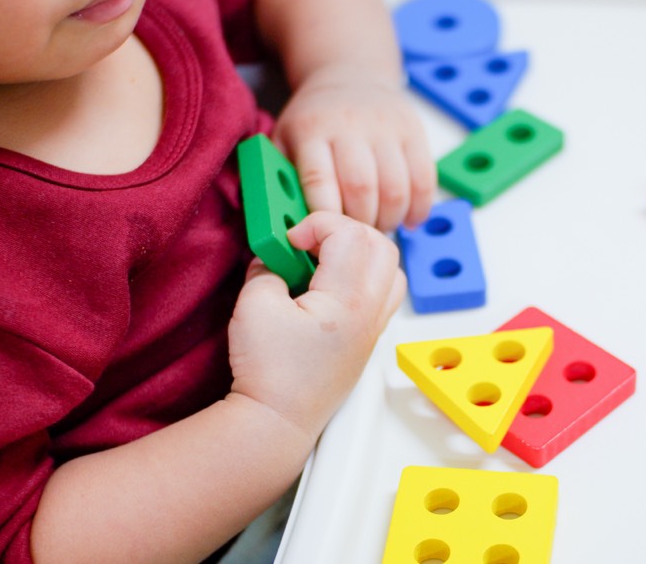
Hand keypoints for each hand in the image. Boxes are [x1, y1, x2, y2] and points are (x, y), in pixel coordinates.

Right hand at [226, 211, 405, 435]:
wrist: (278, 421)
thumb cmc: (269, 372)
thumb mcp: (254, 306)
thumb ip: (266, 269)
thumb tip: (273, 255)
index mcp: (347, 300)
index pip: (350, 234)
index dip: (317, 224)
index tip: (291, 239)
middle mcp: (370, 312)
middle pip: (381, 244)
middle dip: (344, 230)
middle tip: (311, 241)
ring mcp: (373, 327)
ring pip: (391, 269)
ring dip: (361, 252)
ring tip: (325, 260)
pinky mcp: (367, 340)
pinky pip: (384, 293)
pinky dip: (365, 277)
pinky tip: (332, 285)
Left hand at [271, 68, 434, 230]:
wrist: (350, 76)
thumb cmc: (313, 122)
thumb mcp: (284, 138)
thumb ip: (280, 176)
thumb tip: (279, 223)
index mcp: (312, 129)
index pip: (319, 180)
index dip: (324, 217)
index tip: (324, 241)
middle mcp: (351, 125)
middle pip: (362, 188)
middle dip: (360, 225)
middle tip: (355, 240)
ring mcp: (387, 127)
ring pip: (396, 188)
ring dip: (390, 220)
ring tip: (379, 230)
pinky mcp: (414, 131)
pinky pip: (424, 179)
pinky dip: (419, 208)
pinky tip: (408, 220)